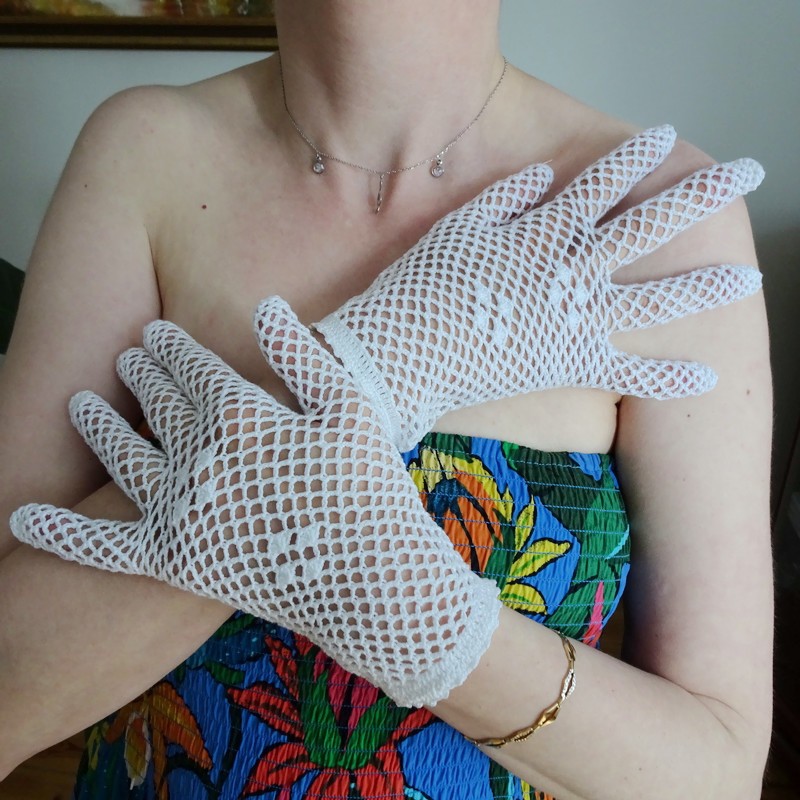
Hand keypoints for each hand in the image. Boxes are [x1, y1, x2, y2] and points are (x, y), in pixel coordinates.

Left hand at [9, 298, 500, 707]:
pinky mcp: (171, 561)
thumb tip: (263, 305)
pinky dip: (59, 533)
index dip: (170, 346)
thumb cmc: (368, 486)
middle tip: (125, 358)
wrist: (369, 576)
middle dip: (138, 375)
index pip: (191, 367)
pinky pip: (102, 545)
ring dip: (98, 427)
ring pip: (123, 457)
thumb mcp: (347, 406)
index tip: (153, 333)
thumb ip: (299, 354)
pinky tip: (21, 518)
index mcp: (238, 414)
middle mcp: (197, 455)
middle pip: (156, 405)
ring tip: (79, 405)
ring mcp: (179, 510)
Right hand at [314, 125, 764, 449]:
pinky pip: (629, 374)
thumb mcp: (455, 229)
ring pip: (655, 301)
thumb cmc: (420, 288)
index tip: (664, 137)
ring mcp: (575, 321)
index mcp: (541, 232)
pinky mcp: (569, 366)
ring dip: (703, 287)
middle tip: (743, 175)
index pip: (600, 183)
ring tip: (747, 276)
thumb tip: (544, 178)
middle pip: (648, 226)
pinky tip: (705, 376)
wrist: (403, 352)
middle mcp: (570, 271)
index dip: (635, 158)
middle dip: (698, 196)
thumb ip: (503, 199)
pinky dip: (667, 377)